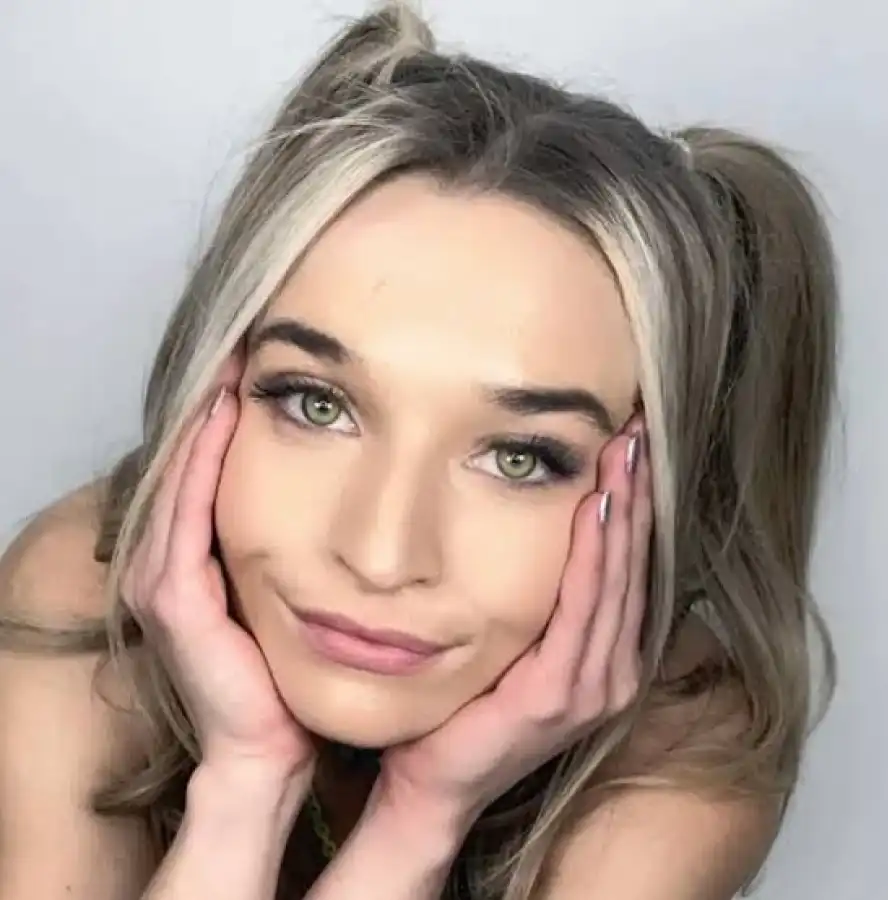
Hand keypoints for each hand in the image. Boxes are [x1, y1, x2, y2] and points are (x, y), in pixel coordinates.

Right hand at [122, 358, 314, 782]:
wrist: (274, 741)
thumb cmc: (288, 665)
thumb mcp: (292, 589)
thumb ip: (298, 541)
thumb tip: (344, 486)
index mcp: (198, 561)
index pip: (207, 473)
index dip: (226, 420)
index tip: (259, 367)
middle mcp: (171, 565)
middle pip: (187, 468)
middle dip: (212, 408)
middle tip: (240, 347)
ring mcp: (167, 581)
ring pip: (182, 481)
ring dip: (204, 425)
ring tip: (229, 369)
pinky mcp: (175, 601)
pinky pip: (187, 516)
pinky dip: (201, 465)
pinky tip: (222, 419)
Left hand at [376, 418, 650, 824]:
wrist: (434, 783)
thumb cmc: (468, 708)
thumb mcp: (515, 645)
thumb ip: (542, 603)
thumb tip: (540, 531)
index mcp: (603, 658)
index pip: (628, 568)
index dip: (635, 505)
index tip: (632, 446)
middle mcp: (611, 672)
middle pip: (632, 565)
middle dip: (636, 494)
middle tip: (637, 431)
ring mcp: (591, 687)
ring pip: (616, 579)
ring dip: (623, 512)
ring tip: (625, 453)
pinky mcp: (558, 694)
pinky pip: (581, 608)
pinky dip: (593, 555)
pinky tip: (596, 509)